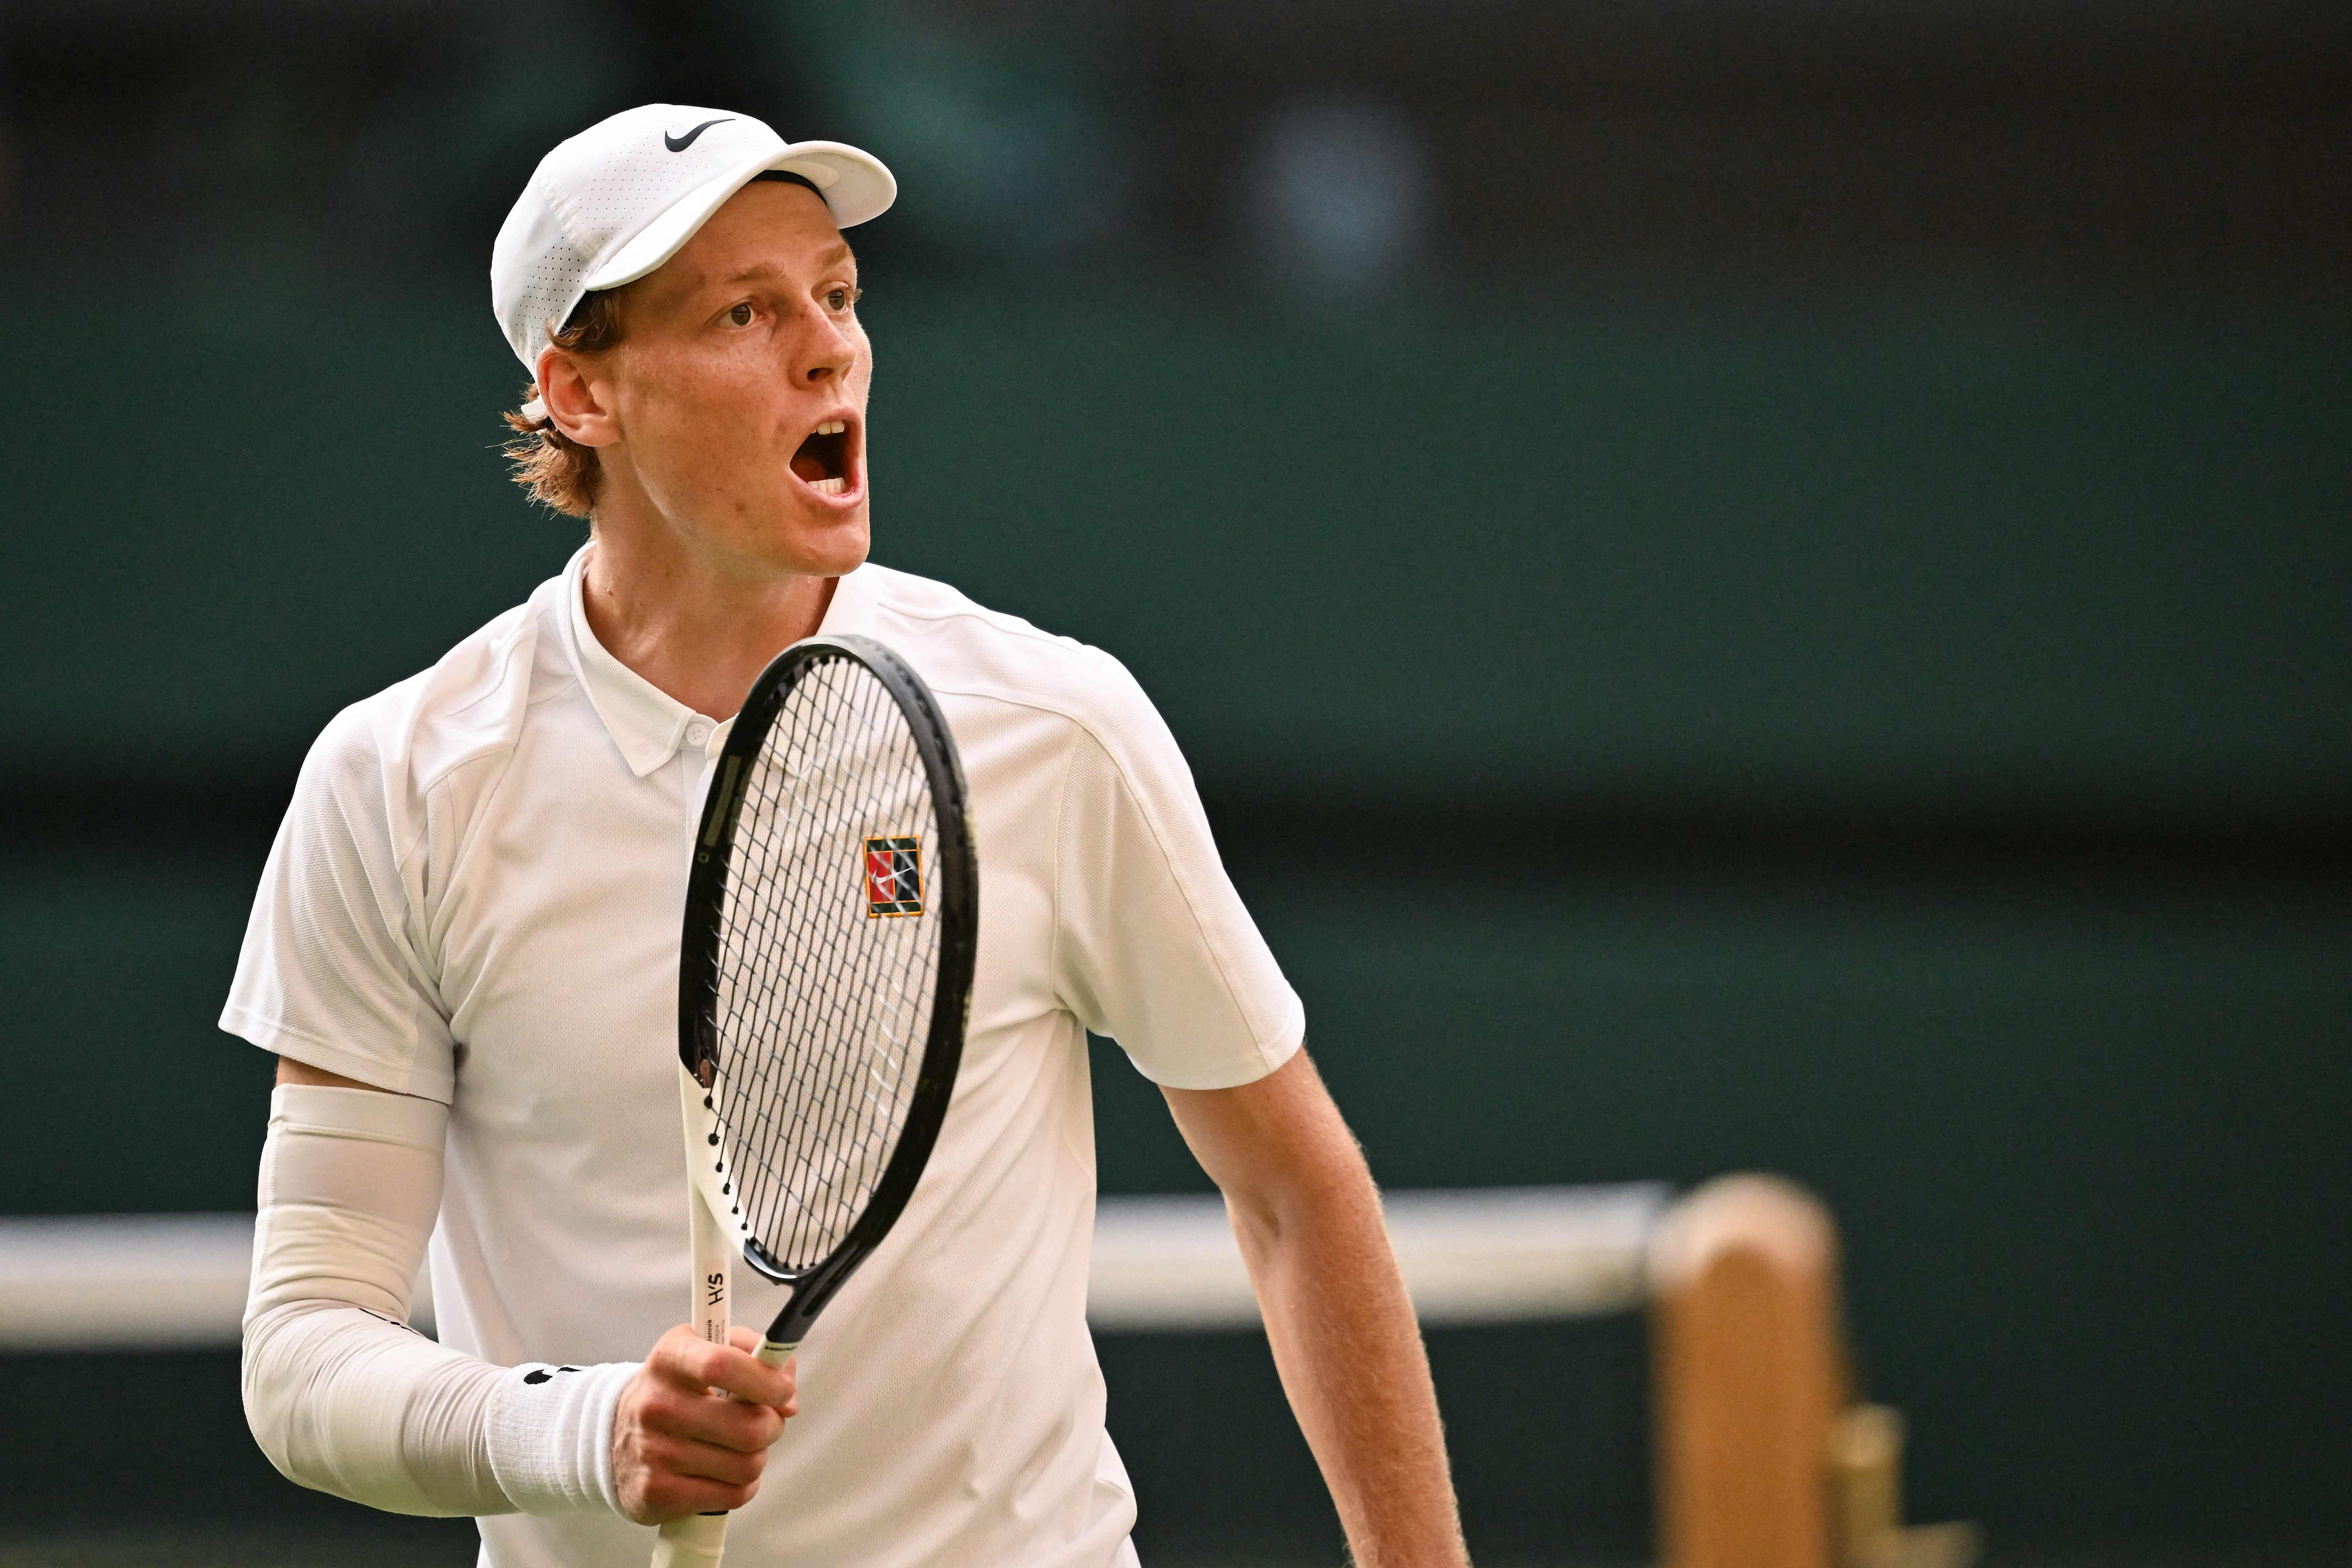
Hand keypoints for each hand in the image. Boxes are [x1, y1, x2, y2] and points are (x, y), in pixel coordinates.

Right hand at [612, 1324, 797, 1523]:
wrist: (614, 1434)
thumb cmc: (679, 1390)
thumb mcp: (710, 1350)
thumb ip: (758, 1355)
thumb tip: (788, 1402)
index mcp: (670, 1358)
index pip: (722, 1365)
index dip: (766, 1380)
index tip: (782, 1390)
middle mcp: (656, 1404)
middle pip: (748, 1426)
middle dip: (772, 1426)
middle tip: (763, 1422)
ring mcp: (653, 1452)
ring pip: (747, 1464)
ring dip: (757, 1457)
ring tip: (738, 1447)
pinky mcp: (657, 1493)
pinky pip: (732, 1495)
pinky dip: (742, 1486)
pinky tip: (724, 1472)